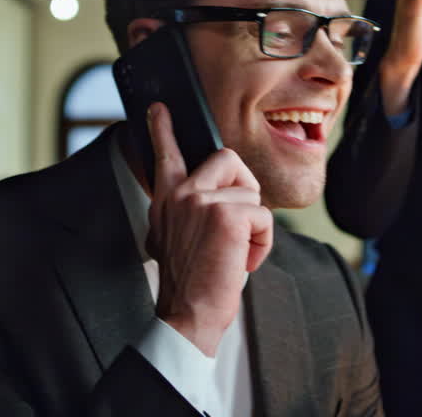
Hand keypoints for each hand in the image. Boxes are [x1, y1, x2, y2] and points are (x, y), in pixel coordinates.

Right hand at [144, 102, 273, 356]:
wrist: (188, 314)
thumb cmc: (190, 282)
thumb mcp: (174, 239)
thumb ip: (187, 211)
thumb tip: (213, 201)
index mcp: (166, 199)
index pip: (165, 153)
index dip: (162, 128)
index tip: (158, 108)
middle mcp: (180, 194)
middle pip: (228, 159)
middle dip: (245, 187)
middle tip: (237, 224)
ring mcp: (202, 201)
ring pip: (251, 194)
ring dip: (253, 228)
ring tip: (233, 254)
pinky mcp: (227, 214)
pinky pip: (263, 216)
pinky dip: (262, 243)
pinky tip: (241, 261)